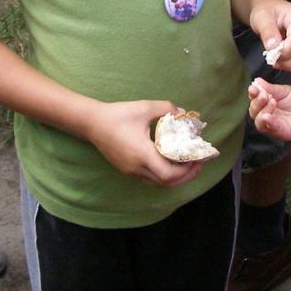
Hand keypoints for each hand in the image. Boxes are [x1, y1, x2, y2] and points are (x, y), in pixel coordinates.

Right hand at [87, 100, 206, 187]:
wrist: (92, 123)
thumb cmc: (118, 114)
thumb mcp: (145, 107)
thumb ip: (166, 109)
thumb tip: (183, 114)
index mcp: (142, 154)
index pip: (168, 174)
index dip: (186, 170)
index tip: (197, 158)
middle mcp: (136, 168)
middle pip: (166, 183)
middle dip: (185, 176)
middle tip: (197, 164)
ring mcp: (131, 171)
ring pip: (158, 183)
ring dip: (175, 177)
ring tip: (187, 165)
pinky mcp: (127, 170)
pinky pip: (150, 178)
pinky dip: (163, 175)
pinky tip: (170, 163)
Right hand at [247, 78, 290, 142]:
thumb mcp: (285, 91)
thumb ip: (271, 88)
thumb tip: (257, 81)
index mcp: (266, 102)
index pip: (254, 98)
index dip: (252, 93)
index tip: (253, 88)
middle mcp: (266, 113)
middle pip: (253, 110)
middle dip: (257, 102)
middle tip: (264, 94)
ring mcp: (272, 124)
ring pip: (259, 121)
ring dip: (262, 111)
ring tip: (272, 102)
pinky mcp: (280, 132)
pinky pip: (271, 128)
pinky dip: (268, 122)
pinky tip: (268, 116)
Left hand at [249, 0, 290, 72]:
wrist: (272, 10)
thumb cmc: (267, 12)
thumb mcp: (261, 18)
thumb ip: (267, 31)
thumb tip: (273, 48)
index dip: (285, 52)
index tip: (271, 55)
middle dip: (290, 62)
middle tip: (274, 61)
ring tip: (279, 61)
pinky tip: (286, 62)